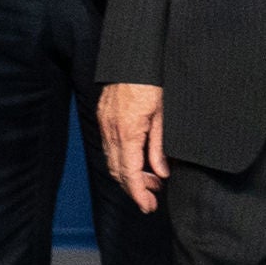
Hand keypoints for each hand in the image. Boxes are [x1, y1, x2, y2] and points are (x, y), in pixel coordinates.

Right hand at [97, 82, 168, 212]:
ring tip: (151, 179)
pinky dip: (122, 160)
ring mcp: (104, 125)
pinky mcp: (103, 118)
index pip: (129, 173)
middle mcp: (111, 132)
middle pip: (118, 172)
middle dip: (134, 189)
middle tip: (153, 198)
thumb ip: (159, 148)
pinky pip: (109, 147)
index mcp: (127, 133)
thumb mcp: (163, 117)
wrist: (132, 58)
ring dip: (129, 175)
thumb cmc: (150, 83)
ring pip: (112, 161)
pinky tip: (137, 160)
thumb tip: (161, 173)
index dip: (138, 194)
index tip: (147, 206)